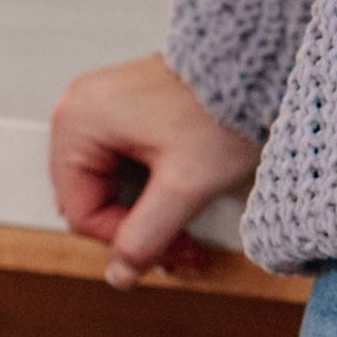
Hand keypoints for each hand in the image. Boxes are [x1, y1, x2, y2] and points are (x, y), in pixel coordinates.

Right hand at [47, 53, 260, 286]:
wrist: (258, 63)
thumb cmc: (223, 105)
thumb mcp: (185, 184)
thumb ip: (147, 236)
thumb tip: (120, 274)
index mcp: (78, 123)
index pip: (82, 212)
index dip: (123, 243)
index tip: (169, 255)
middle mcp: (81, 111)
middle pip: (93, 200)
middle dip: (138, 233)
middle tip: (183, 253)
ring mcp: (103, 107)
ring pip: (111, 187)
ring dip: (147, 218)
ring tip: (187, 237)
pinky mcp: (127, 109)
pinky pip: (125, 165)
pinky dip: (151, 192)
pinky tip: (182, 205)